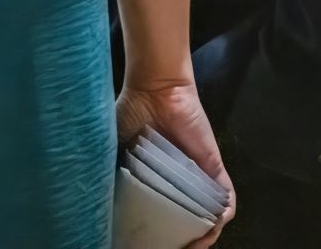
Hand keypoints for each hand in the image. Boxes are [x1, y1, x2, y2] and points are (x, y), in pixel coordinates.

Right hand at [115, 79, 233, 246]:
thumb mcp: (112, 147)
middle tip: (170, 248)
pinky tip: (212, 229)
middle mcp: (177, 181)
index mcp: (153, 179)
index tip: (145, 242)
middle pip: (185, 219)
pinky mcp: (213, 168)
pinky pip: (225, 198)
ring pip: (207, 215)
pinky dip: (222, 215)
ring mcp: (197, 176)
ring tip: (193, 246)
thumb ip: (109, 171)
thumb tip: (96, 201)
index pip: (159, 212)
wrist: (154, 87)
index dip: (156, 232)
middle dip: (182, 239)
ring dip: (204, 235)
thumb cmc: (130, 112)